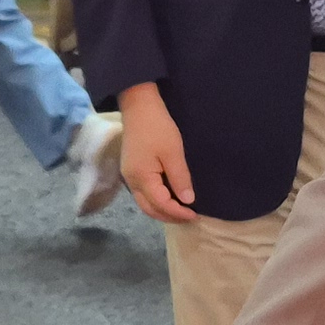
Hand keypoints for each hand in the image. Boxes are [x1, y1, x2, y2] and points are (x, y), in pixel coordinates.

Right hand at [118, 83, 196, 221]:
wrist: (138, 106)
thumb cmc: (157, 127)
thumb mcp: (173, 152)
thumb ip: (179, 177)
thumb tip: (187, 200)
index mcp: (142, 178)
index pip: (161, 204)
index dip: (177, 212)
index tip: (194, 215)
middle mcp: (132, 181)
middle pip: (149, 209)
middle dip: (168, 217)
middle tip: (188, 218)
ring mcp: (129, 176)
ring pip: (144, 203)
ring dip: (161, 210)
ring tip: (180, 211)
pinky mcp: (131, 170)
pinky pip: (143, 194)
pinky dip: (156, 201)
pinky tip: (168, 198)